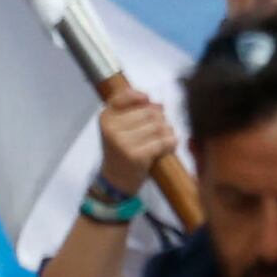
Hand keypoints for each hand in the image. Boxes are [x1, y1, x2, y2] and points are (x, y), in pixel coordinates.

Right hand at [90, 75, 183, 203]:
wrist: (115, 181)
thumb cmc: (122, 150)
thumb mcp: (119, 127)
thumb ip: (135, 110)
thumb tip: (160, 104)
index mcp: (106, 117)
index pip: (125, 95)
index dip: (141, 97)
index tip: (147, 102)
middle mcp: (111, 128)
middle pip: (150, 111)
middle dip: (160, 119)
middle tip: (157, 131)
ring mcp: (122, 142)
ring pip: (159, 126)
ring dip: (167, 131)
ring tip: (162, 140)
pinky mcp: (135, 156)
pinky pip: (163, 141)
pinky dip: (170, 143)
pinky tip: (168, 147)